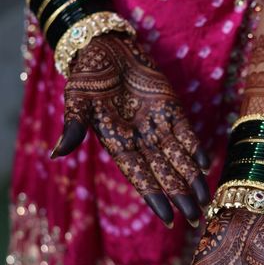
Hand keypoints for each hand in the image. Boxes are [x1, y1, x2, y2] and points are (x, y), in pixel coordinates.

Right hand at [51, 33, 209, 225]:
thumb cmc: (88, 74)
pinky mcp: (171, 109)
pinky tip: (206, 164)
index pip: (139, 176)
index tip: (169, 218)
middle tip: (196, 218)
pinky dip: (195, 147)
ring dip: (193, 178)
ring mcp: (157, 125)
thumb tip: (56, 153)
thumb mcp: (77, 99)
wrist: (107, 46)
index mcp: (118, 144)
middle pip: (164, 173)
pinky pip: (185, 133)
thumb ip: (74, 127)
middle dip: (180, 196)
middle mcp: (140, 140)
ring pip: (179, 157)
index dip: (154, 196)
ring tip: (206, 198)